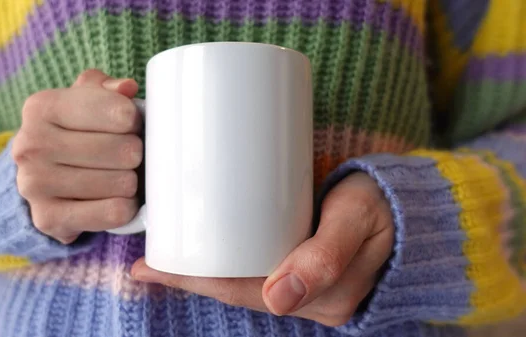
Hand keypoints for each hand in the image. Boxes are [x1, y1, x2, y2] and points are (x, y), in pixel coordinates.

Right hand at [13, 69, 142, 243]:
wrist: (45, 179)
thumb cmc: (77, 132)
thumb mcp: (88, 100)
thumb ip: (108, 88)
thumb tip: (127, 88)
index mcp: (41, 107)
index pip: (121, 114)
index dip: (136, 122)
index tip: (129, 126)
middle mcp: (30, 144)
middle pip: (125, 150)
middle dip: (135, 154)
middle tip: (125, 156)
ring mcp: (34, 184)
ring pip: (122, 183)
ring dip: (130, 182)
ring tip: (118, 176)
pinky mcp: (48, 219)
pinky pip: (115, 213)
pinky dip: (125, 208)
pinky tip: (115, 200)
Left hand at [131, 173, 393, 325]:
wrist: (411, 202)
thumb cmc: (383, 204)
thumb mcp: (356, 221)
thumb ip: (325, 257)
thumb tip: (277, 299)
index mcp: (322, 296)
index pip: (241, 293)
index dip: (193, 283)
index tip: (149, 269)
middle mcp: (309, 299)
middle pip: (235, 292)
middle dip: (188, 280)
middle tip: (144, 261)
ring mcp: (307, 288)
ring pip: (244, 286)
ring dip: (204, 274)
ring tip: (166, 256)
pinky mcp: (305, 269)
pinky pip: (258, 273)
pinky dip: (227, 265)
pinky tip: (209, 252)